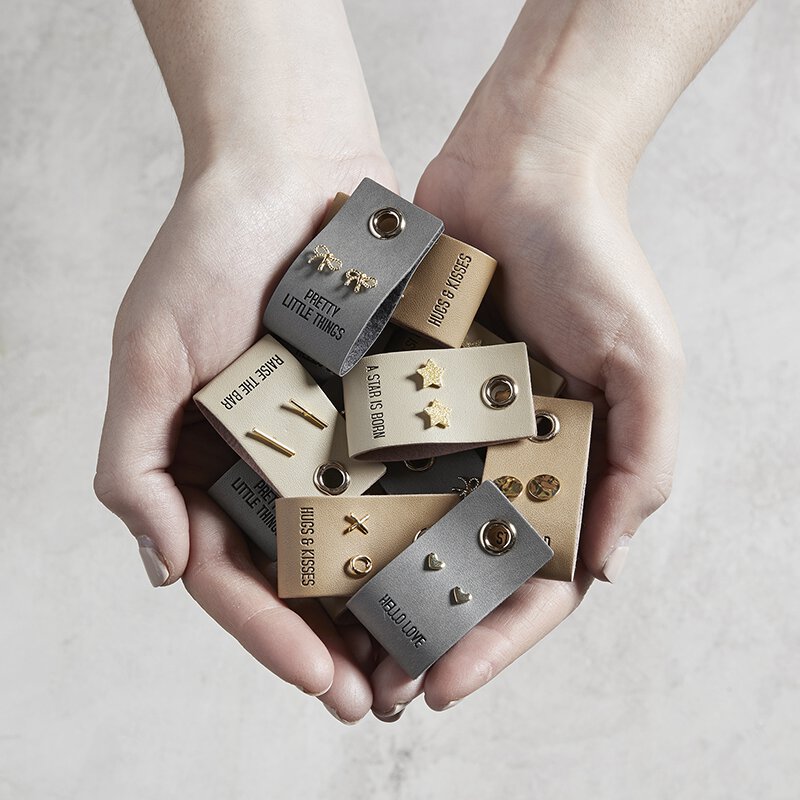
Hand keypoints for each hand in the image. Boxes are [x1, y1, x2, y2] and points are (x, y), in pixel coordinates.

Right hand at [95, 152, 395, 722]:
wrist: (290, 168)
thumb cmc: (207, 252)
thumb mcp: (146, 357)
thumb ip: (136, 467)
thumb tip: (166, 569)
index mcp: (211, 463)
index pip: (237, 574)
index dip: (272, 636)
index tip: (319, 684)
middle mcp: (276, 459)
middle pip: (305, 574)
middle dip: (337, 641)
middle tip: (378, 699)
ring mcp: (336, 434)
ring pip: (364, 538)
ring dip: (388, 601)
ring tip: (423, 660)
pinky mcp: (388, 400)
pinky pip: (409, 473)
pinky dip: (426, 522)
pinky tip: (457, 565)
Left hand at [370, 77, 683, 717]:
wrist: (523, 166)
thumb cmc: (596, 258)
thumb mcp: (646, 364)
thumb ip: (639, 466)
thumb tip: (601, 568)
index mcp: (569, 465)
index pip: (535, 579)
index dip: (496, 639)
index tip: (447, 685)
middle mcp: (506, 455)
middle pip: (463, 567)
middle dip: (428, 628)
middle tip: (379, 685)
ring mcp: (451, 425)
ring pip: (411, 524)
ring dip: (380, 584)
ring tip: (337, 639)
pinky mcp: (403, 385)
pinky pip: (374, 456)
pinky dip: (349, 502)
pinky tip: (312, 546)